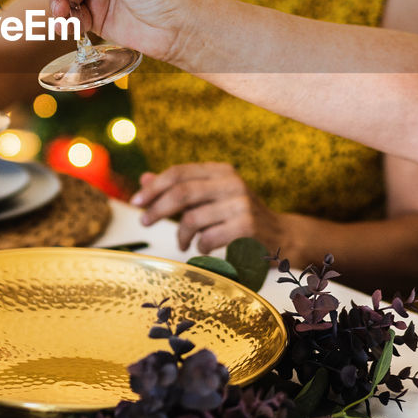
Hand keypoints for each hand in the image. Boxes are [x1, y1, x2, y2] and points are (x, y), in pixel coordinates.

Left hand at [129, 162, 284, 255]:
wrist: (281, 236)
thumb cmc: (239, 216)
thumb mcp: (211, 197)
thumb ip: (180, 188)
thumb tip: (144, 179)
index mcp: (221, 171)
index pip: (179, 173)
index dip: (154, 187)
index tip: (136, 202)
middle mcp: (232, 182)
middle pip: (182, 192)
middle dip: (157, 208)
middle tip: (144, 222)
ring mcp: (241, 204)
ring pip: (193, 217)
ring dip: (181, 234)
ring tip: (183, 242)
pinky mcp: (246, 227)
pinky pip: (208, 237)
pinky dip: (199, 245)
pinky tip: (202, 247)